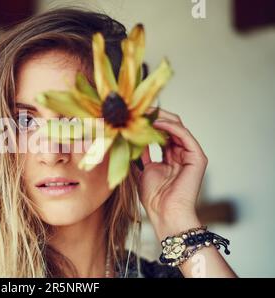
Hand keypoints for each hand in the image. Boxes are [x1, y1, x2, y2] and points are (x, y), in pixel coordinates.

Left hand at [137, 108, 207, 240]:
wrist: (166, 214)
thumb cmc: (154, 197)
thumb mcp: (141, 169)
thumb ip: (138, 152)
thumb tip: (128, 135)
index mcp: (170, 155)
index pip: (160, 132)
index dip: (146, 123)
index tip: (130, 115)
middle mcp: (181, 152)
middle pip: (169, 126)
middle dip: (153, 116)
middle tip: (136, 109)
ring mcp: (190, 154)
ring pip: (177, 126)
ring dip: (159, 118)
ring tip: (143, 112)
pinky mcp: (197, 157)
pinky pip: (183, 135)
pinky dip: (169, 126)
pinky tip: (155, 123)